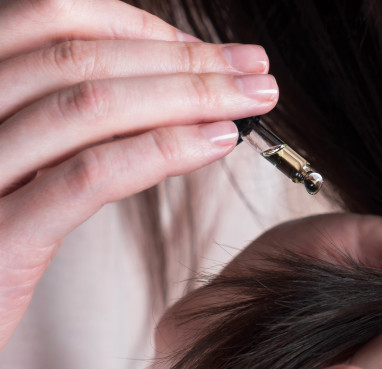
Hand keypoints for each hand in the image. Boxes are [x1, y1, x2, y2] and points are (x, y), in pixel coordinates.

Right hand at [0, 0, 277, 349]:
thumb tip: (168, 93)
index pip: (55, 20)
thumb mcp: (28, 161)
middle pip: (84, 59)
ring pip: (90, 106)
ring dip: (188, 97)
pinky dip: (162, 150)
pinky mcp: (0, 233)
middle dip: (184, 60)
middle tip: (254, 68)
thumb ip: (77, 123)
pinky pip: (90, 174)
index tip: (208, 50)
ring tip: (251, 101)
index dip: (141, 28)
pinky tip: (215, 142)